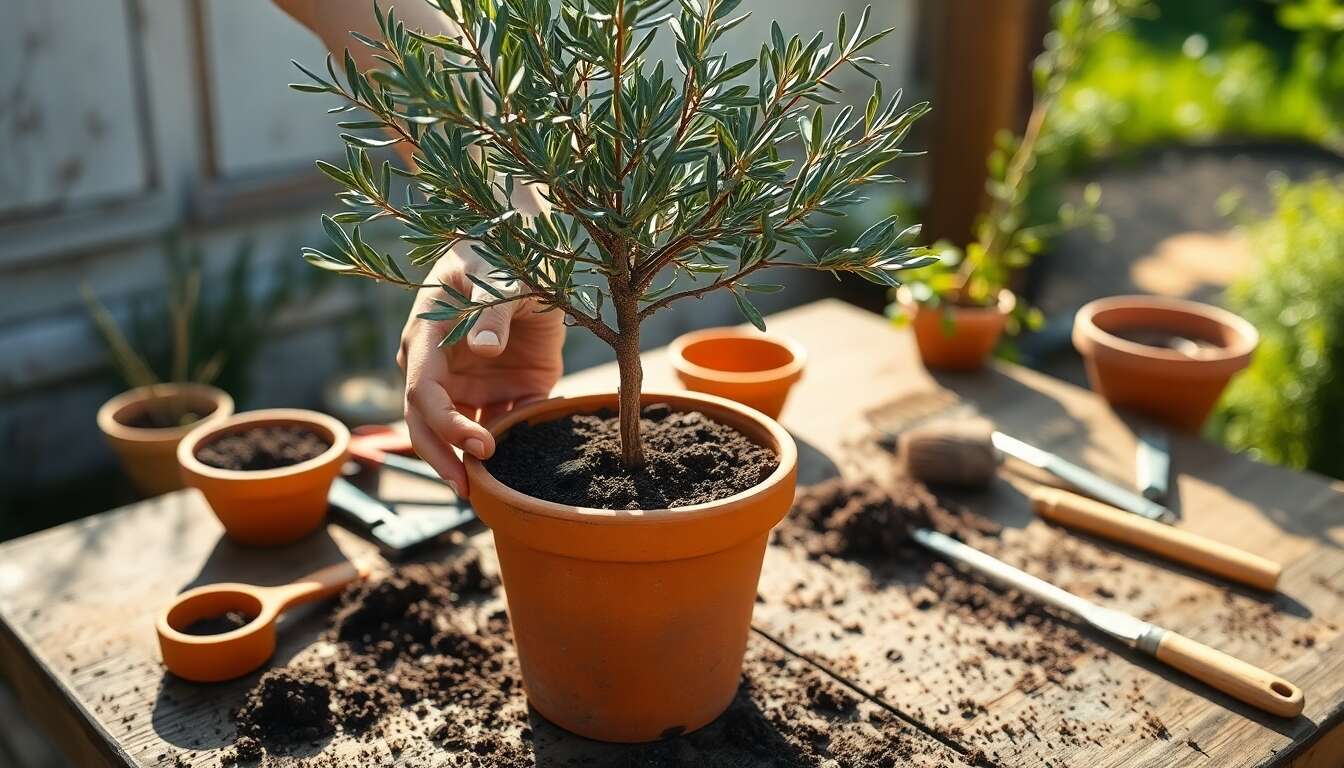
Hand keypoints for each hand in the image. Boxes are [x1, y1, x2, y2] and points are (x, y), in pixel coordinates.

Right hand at [398, 249, 563, 496]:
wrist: (530, 251)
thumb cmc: (503, 255)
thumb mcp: (500, 275)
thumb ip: (491, 308)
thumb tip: (483, 347)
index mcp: (427, 337)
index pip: (423, 391)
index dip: (445, 424)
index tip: (478, 446)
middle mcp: (441, 366)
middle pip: (428, 423)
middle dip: (444, 458)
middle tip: (469, 491)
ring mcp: (471, 382)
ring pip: (461, 433)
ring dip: (473, 461)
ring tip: (494, 492)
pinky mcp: (505, 391)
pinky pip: (503, 426)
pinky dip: (512, 446)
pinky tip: (525, 463)